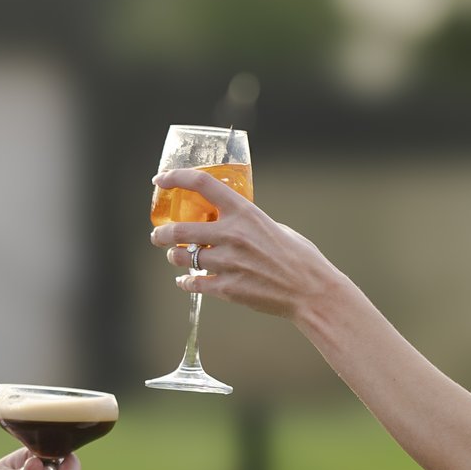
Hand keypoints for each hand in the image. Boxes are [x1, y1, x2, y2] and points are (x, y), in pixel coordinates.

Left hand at [149, 168, 344, 320]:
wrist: (311, 291)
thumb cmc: (300, 258)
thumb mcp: (274, 227)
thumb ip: (247, 224)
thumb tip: (229, 223)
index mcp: (245, 213)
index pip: (202, 184)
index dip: (176, 178)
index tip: (161, 181)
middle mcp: (232, 235)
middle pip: (180, 229)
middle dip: (162, 233)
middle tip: (158, 235)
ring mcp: (228, 263)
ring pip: (183, 258)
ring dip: (174, 257)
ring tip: (175, 257)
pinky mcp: (227, 289)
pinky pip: (194, 284)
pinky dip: (186, 282)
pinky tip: (186, 281)